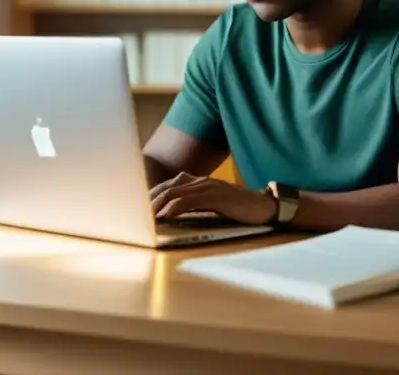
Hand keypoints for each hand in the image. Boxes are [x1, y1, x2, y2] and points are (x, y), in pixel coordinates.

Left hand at [149, 172, 276, 225]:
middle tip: (134, 215)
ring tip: (144, 217)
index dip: (150, 197)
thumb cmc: (237, 208)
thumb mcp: (211, 204)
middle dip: (148, 201)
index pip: (167, 187)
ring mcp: (207, 186)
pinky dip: (174, 208)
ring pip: (173, 193)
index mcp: (197, 182)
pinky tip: (165, 216)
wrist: (263, 205)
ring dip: (156, 205)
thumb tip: (171, 216)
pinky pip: (189, 201)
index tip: (137, 210)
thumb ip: (193, 205)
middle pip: (165, 188)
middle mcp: (199, 180)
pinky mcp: (215, 196)